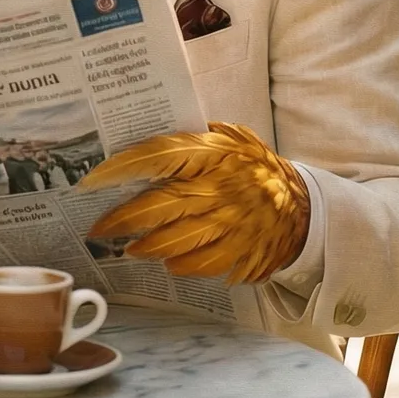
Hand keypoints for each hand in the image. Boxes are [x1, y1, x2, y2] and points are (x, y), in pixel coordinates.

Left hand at [79, 122, 310, 282]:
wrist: (304, 207)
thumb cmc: (258, 169)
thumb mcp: (234, 141)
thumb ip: (198, 140)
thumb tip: (152, 132)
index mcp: (215, 155)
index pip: (161, 156)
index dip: (124, 167)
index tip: (94, 178)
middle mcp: (220, 189)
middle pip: (162, 205)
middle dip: (125, 219)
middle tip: (98, 229)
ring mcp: (230, 224)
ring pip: (177, 239)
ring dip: (147, 246)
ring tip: (128, 248)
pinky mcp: (239, 253)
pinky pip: (202, 263)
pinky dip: (181, 265)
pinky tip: (166, 262)